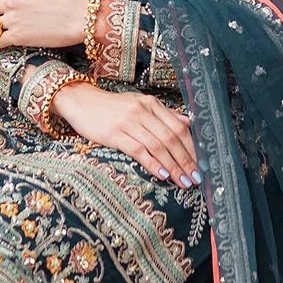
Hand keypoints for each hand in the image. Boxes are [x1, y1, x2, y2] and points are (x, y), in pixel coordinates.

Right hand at [54, 82, 200, 189]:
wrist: (80, 101)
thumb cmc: (111, 107)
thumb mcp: (139, 105)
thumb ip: (163, 115)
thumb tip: (188, 124)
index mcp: (152, 104)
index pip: (179, 128)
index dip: (192, 148)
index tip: (201, 165)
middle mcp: (143, 111)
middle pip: (171, 138)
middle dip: (186, 161)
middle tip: (195, 178)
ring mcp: (129, 122)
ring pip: (158, 146)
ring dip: (173, 166)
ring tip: (182, 181)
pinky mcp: (114, 134)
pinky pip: (138, 150)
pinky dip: (152, 163)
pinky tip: (161, 175)